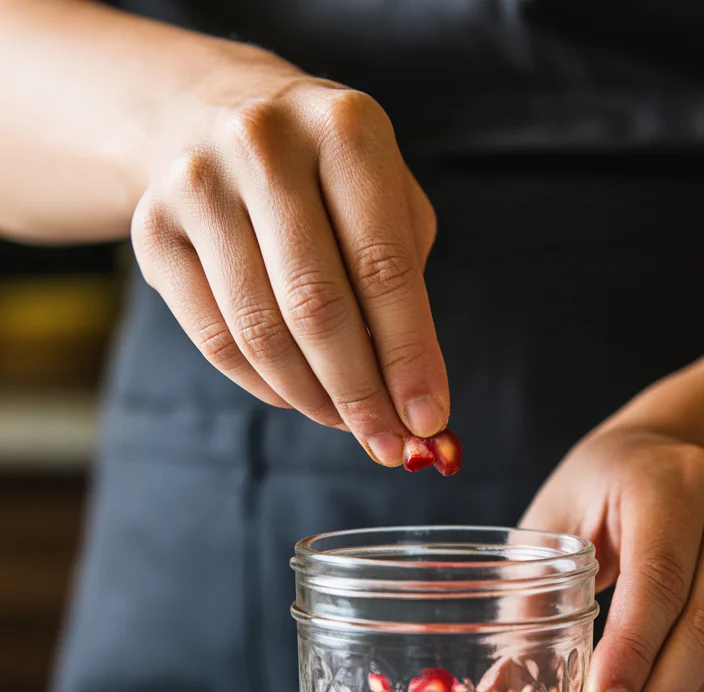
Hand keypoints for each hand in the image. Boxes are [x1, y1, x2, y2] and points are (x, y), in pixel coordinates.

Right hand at [131, 45, 445, 463]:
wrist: (212, 113)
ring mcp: (197, 186)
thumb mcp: (385, 196)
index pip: (384, 267)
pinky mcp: (152, 232)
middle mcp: (264, 146)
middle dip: (360, 392)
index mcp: (344, 131)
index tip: (428, 419)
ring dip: (313, 399)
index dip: (409, 356)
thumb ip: (404, 284)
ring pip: (260, 333)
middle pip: (317, 306)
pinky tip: (298, 395)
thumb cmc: (325, 174)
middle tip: (388, 444)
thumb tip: (411, 399)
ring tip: (348, 423)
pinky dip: (265, 385)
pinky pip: (215, 340)